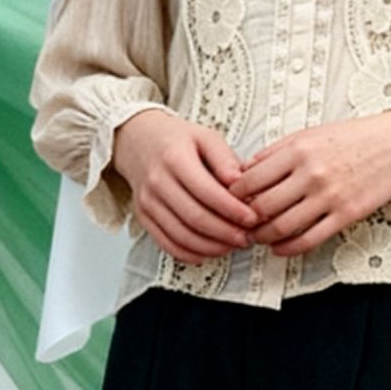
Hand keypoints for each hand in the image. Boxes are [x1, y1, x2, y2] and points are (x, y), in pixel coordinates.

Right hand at [112, 109, 260, 265]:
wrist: (138, 141)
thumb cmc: (177, 139)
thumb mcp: (205, 136)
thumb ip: (225, 159)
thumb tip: (240, 183)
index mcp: (175, 158)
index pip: (206, 191)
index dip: (232, 209)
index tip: (253, 218)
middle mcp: (157, 182)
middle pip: (194, 217)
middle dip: (225, 233)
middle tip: (247, 237)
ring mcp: (147, 202)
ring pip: (181, 235)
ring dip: (211, 246)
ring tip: (233, 245)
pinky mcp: (143, 217)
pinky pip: (166, 243)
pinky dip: (190, 253)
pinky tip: (209, 252)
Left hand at [226, 109, 390, 256]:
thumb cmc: (354, 137)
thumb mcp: (310, 133)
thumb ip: (276, 151)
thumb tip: (245, 170)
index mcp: (298, 150)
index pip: (250, 179)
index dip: (232, 195)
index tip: (227, 201)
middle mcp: (310, 173)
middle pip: (262, 207)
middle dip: (244, 220)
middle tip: (238, 224)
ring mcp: (329, 196)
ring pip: (281, 227)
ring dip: (262, 237)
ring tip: (256, 237)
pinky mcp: (346, 214)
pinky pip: (309, 239)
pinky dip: (287, 249)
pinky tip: (279, 248)